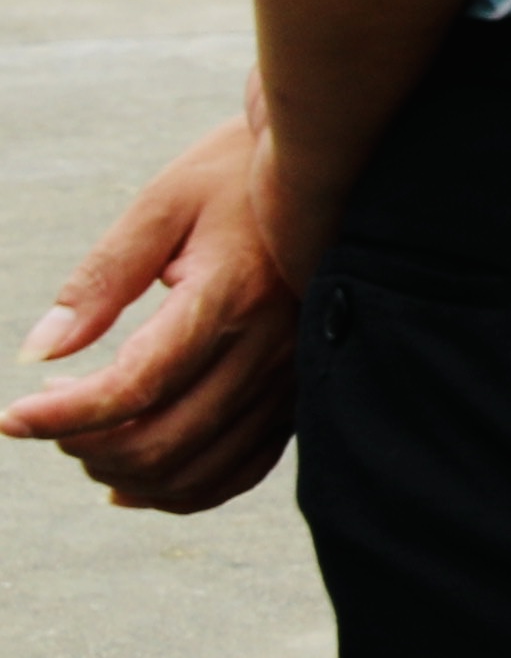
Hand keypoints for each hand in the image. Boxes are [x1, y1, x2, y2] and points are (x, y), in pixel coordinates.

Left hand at [7, 111, 317, 513]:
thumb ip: (99, 282)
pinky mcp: (299, 392)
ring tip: (84, 438)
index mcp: (231, 295)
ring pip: (198, 468)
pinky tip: (134, 478)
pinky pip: (241, 470)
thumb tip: (38, 353)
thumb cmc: (235, 176)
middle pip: (163, 439)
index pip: (135, 385)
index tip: (9, 419)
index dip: (62, 416)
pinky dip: (181, 489)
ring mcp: (291, 376)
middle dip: (84, 445)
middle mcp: (270, 346)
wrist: (331, 167)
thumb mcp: (160, 208)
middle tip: (45, 416)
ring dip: (124, 472)